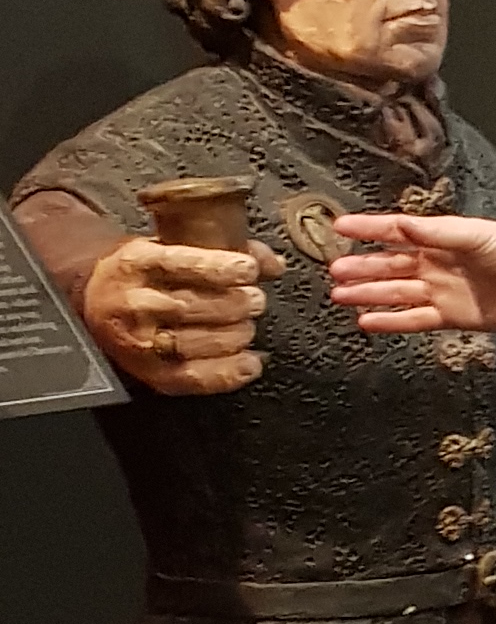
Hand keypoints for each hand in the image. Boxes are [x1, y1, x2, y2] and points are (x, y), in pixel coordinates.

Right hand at [82, 237, 284, 394]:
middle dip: (233, 304)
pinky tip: (250, 363)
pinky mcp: (148, 373)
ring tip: (248, 327)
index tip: (248, 269)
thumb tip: (273, 264)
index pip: (179, 264)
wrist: (94, 299)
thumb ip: (222, 249)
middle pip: (189, 306)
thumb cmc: (142, 271)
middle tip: (255, 300)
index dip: (218, 268)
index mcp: (136, 262)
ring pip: (190, 343)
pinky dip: (227, 373)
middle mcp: (134, 302)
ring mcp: (138, 341)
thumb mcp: (169, 245)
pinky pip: (191, 378)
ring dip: (231, 337)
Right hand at [330, 213, 495, 335]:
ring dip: (368, 293)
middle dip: (362, 266)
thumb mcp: (477, 235)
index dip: (368, 229)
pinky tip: (367, 321)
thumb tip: (401, 224)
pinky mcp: (450, 316)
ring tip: (340, 295)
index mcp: (441, 238)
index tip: (339, 227)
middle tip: (334, 269)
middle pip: (390, 264)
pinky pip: (414, 319)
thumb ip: (437, 232)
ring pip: (396, 292)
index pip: (395, 232)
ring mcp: (441, 291)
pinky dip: (390, 320)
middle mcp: (436, 263)